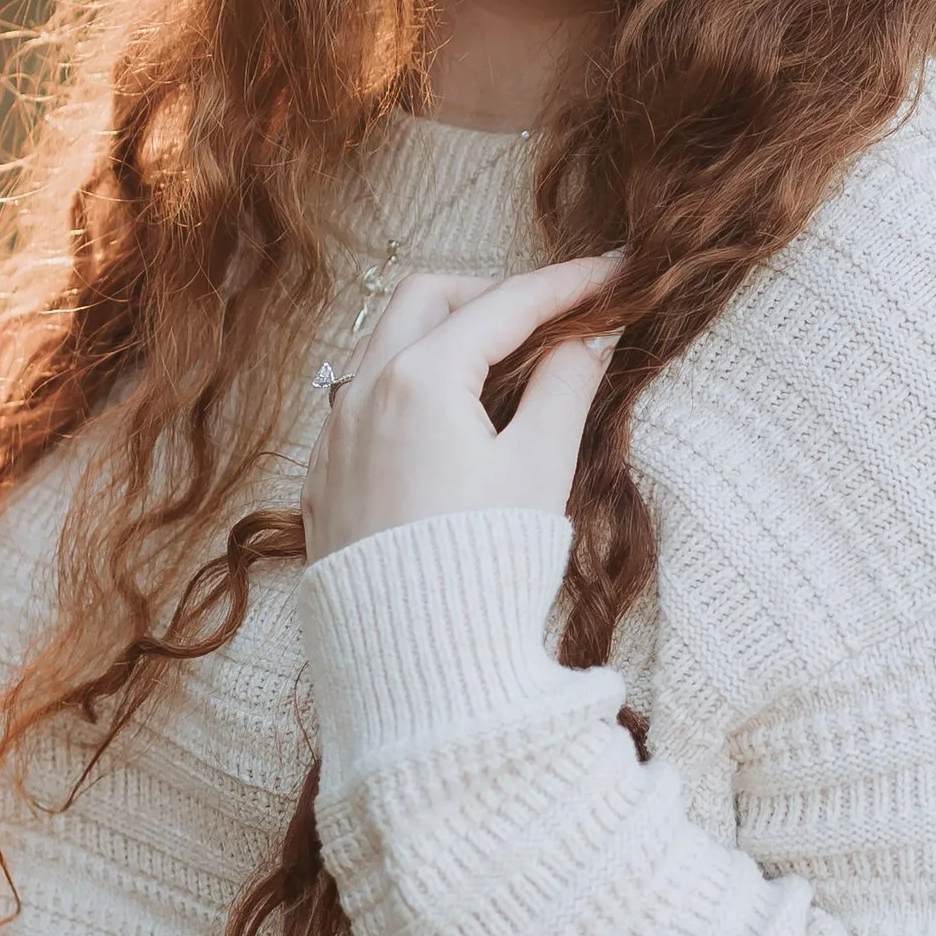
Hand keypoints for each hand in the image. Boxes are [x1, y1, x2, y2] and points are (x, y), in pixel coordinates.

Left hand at [300, 255, 620, 563]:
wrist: (412, 663)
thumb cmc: (482, 565)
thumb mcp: (540, 469)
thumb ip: (565, 389)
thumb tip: (584, 342)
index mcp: (420, 379)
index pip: (505, 304)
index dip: (566, 284)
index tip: (612, 272)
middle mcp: (363, 393)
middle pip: (428, 299)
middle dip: (491, 294)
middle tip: (549, 318)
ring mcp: (334, 436)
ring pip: (384, 346)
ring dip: (444, 338)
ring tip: (504, 368)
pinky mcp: (323, 479)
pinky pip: (362, 401)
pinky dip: (409, 387)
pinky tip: (448, 422)